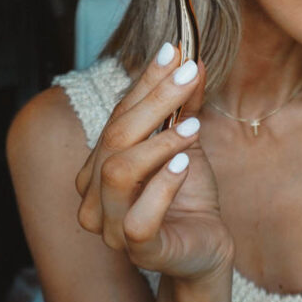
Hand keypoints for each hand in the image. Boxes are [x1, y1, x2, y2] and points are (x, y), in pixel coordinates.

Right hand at [75, 43, 234, 288]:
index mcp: (98, 166)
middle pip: (115, 137)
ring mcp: (112, 225)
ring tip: (194, 126)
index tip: (174, 51)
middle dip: (156, 100)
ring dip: (160, 142)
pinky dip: (163, 186)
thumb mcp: (187, 143)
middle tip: (190, 74)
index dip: (146, 81)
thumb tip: (192, 61)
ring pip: (118, 172)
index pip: (118, 114)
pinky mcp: (139, 249)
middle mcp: (95, 195)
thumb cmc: (188, 193)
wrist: (206, 244)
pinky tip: (185, 165)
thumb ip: (184, 107)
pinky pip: (139, 218)